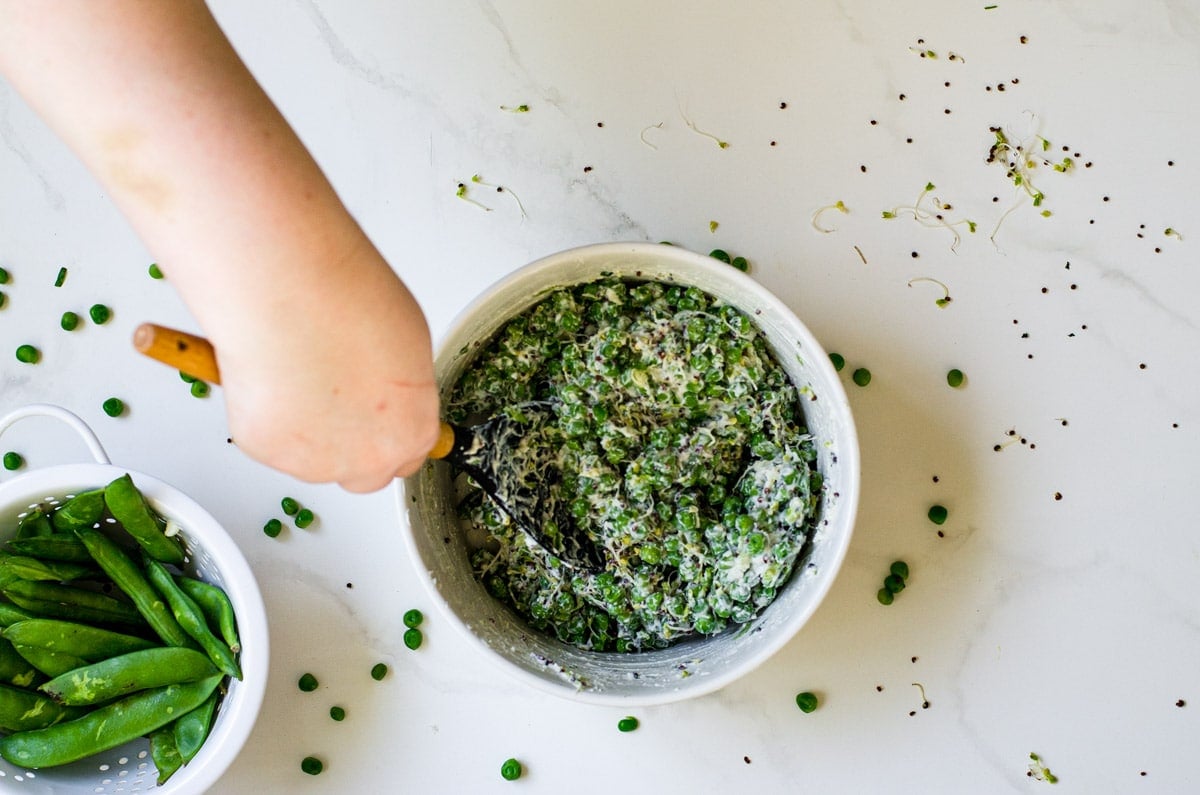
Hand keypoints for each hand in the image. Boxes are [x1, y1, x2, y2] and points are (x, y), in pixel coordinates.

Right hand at [212, 237, 440, 492]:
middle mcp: (369, 458)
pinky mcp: (267, 450)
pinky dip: (265, 413)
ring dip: (306, 429)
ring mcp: (316, 461)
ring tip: (299, 370)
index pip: (407, 458)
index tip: (374, 421)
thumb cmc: (349, 302)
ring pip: (312, 458)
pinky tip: (272, 373)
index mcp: (412, 431)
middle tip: (333, 397)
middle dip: (349, 444)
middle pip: (363, 472)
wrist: (290, 292)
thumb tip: (388, 392)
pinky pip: (269, 440)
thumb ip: (401, 388)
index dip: (387, 434)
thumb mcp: (408, 343)